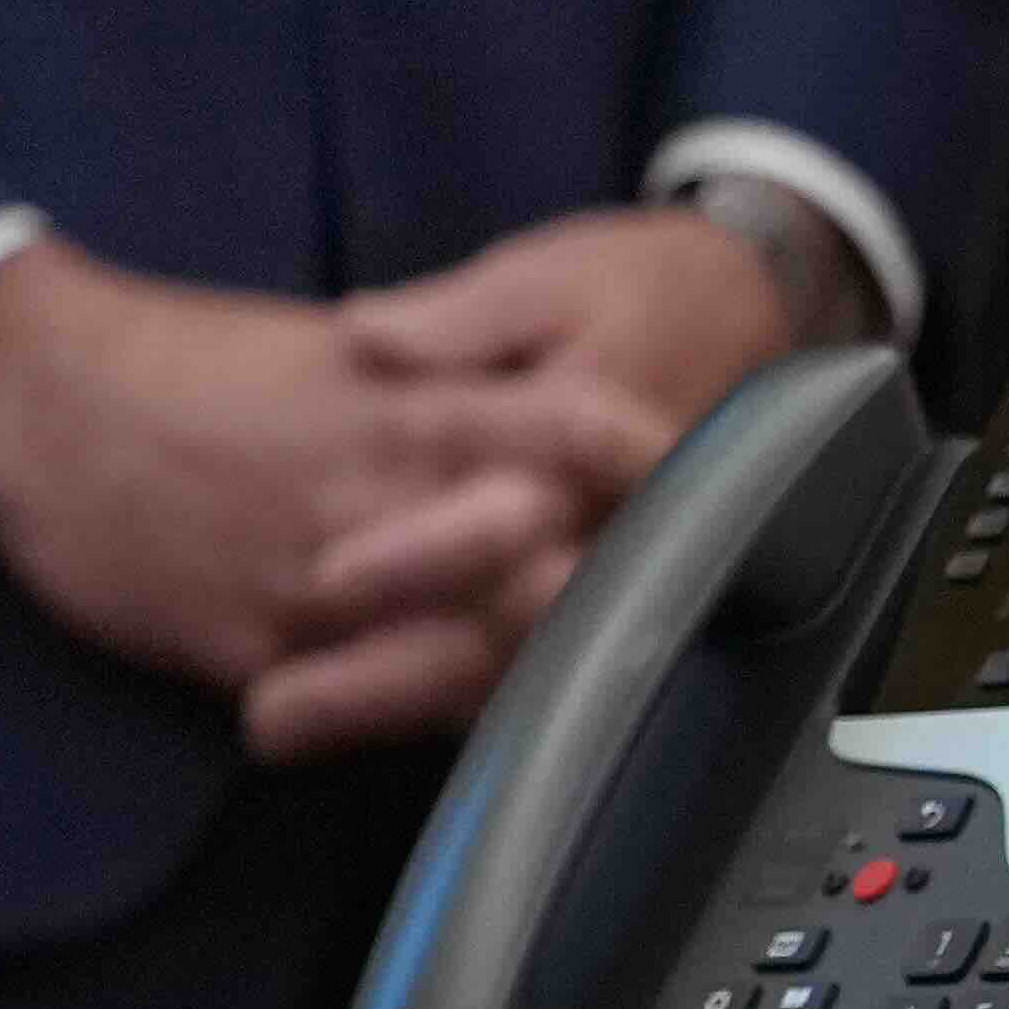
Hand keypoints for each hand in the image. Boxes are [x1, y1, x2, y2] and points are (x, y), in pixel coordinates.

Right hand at [0, 241, 676, 753]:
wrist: (33, 389)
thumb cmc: (171, 364)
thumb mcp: (322, 356)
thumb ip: (424, 402)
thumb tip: (514, 451)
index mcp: (405, 406)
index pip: (577, 433)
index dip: (653, 473)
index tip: (714, 497)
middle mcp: (381, 495)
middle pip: (541, 566)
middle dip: (600, 607)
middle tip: (655, 637)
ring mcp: (317, 580)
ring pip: (454, 654)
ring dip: (504, 681)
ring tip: (546, 712)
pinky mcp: (248, 644)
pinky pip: (339, 707)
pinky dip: (377, 726)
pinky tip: (399, 733)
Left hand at [246, 208, 807, 757]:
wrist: (737, 317)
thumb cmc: (627, 291)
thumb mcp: (547, 279)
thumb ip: (461, 318)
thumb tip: (366, 336)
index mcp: (583, 447)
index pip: (497, 514)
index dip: (416, 554)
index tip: (329, 580)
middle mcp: (600, 530)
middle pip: (494, 626)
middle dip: (387, 675)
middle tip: (270, 716)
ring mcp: (604, 575)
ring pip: (505, 667)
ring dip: (398, 705)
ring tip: (275, 729)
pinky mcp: (596, 596)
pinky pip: (522, 666)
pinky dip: (441, 703)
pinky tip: (347, 726)